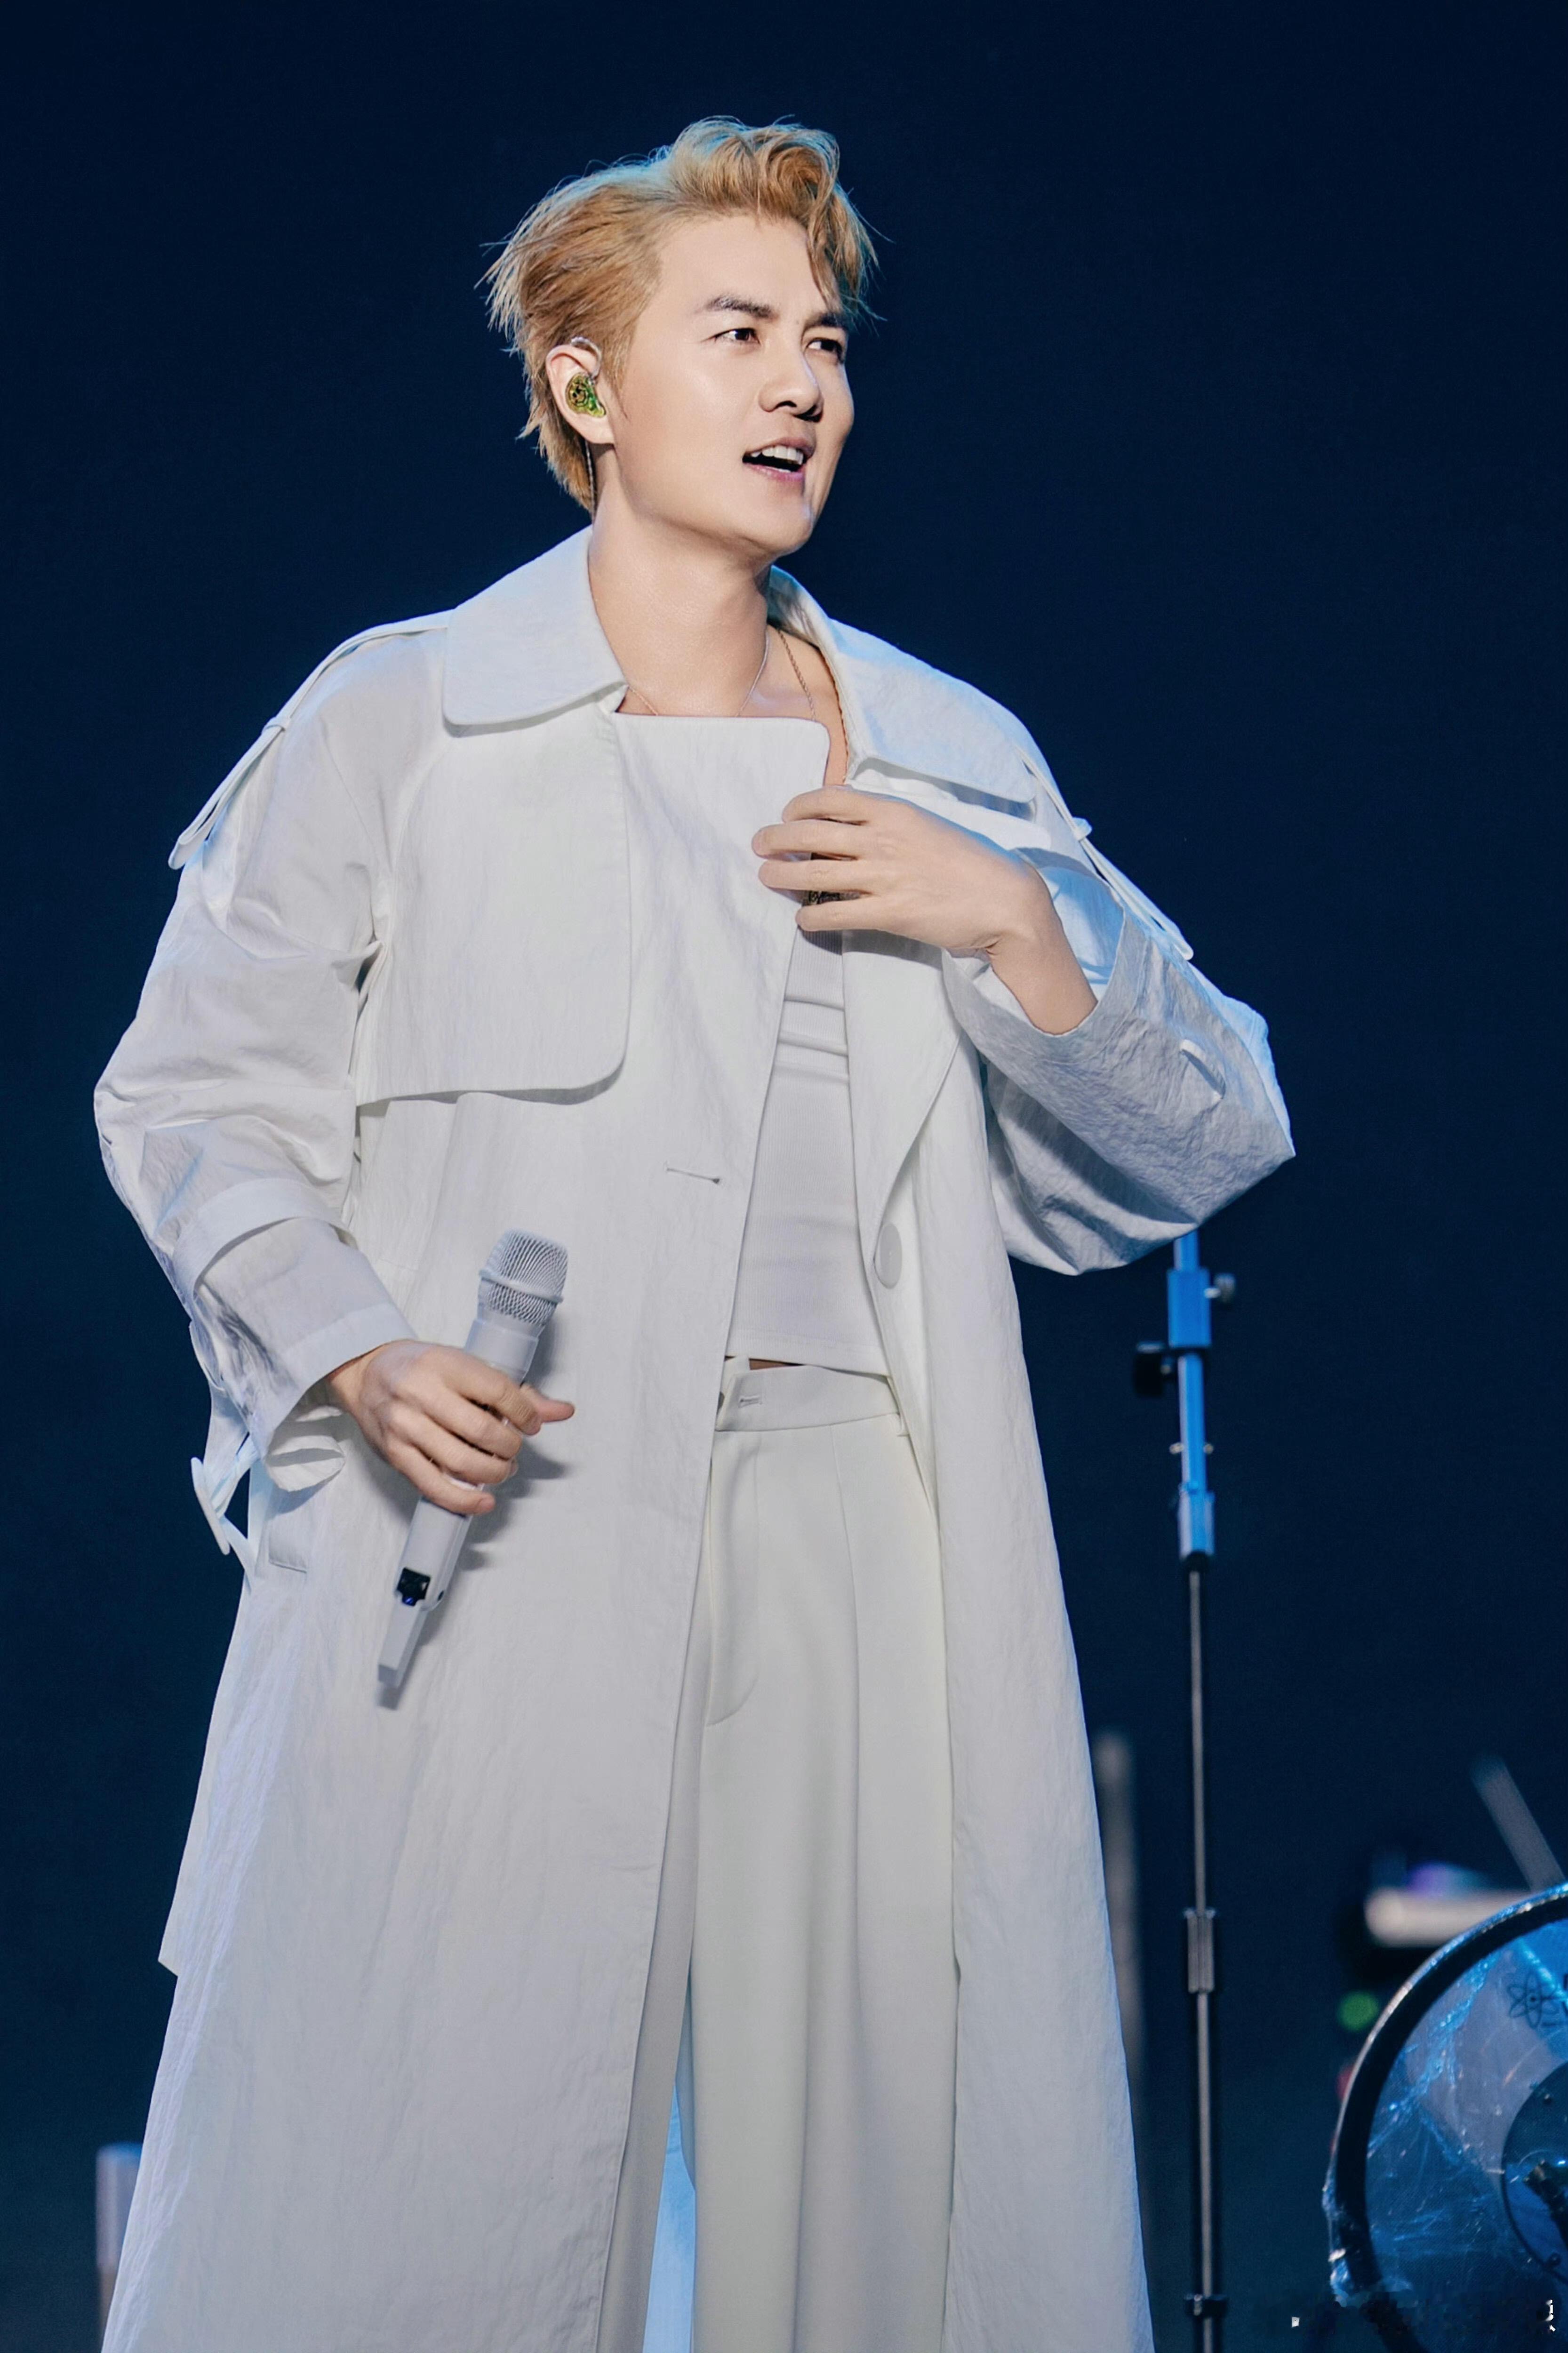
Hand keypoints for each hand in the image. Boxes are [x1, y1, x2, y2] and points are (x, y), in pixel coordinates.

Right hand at [327, 1340, 573, 1515]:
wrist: (367, 1373)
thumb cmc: (423, 1369)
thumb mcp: (467, 1366)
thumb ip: (516, 1392)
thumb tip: (563, 1411)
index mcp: (446, 1364)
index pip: (500, 1392)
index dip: (526, 1413)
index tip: (531, 1424)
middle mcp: (422, 1393)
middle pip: (482, 1431)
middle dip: (510, 1446)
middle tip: (514, 1448)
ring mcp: (406, 1425)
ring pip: (461, 1461)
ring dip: (493, 1472)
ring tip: (502, 1469)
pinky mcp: (395, 1453)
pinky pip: (433, 1485)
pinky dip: (464, 1499)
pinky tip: (484, 1500)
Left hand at [753, 788, 1095, 1034]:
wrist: (1005, 899)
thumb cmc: (969, 860)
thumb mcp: (929, 824)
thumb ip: (890, 822)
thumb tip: (849, 825)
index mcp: (894, 811)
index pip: (830, 799)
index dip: (799, 805)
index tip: (787, 815)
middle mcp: (884, 839)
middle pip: (810, 834)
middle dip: (776, 839)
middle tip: (759, 845)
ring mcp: (885, 877)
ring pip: (813, 873)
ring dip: (781, 875)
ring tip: (765, 876)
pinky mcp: (888, 914)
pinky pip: (833, 915)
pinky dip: (810, 917)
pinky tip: (803, 919)